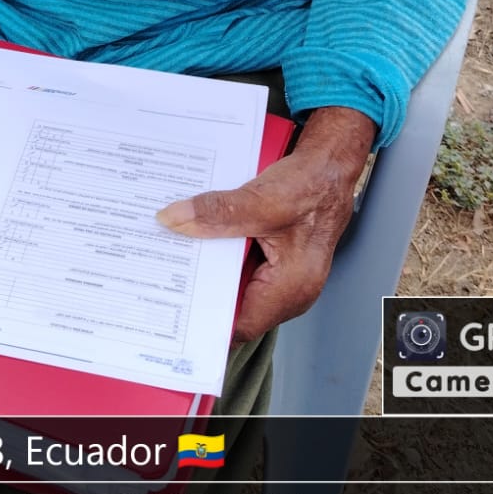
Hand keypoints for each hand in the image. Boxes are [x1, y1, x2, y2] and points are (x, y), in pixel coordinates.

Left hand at [155, 106, 375, 341]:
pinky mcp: (275, 265)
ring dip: (208, 273)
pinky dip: (220, 258)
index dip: (205, 321)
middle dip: (200, 293)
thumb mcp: (262, 199)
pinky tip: (199, 241)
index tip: (171, 308)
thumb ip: (218, 212)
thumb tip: (175, 220)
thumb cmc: (312, 187)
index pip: (240, 325)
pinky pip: (240, 270)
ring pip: (235, 288)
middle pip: (234, 307)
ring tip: (175, 255)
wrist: (329, 168)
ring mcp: (282, 280)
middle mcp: (289, 292)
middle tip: (163, 275)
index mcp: (291, 288)